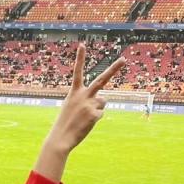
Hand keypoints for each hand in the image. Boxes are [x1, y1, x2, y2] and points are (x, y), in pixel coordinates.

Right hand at [34, 43, 125, 181]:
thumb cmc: (64, 123)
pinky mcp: (95, 114)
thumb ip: (87, 100)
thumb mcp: (72, 108)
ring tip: (84, 118)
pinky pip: (100, 114)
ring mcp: (90, 104)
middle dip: (114, 69)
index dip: (79, 58)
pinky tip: (86, 124)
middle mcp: (83, 95)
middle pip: (102, 80)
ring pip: (102, 102)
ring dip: (96, 109)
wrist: (60, 138)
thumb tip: (104, 101)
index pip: (77, 72)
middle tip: (124, 59)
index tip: (82, 45)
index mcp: (74, 92)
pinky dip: (94, 120)